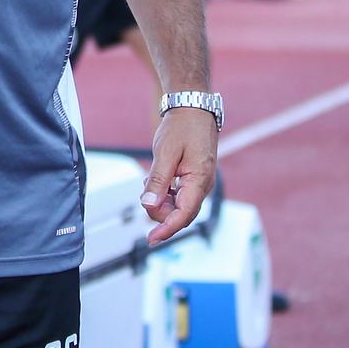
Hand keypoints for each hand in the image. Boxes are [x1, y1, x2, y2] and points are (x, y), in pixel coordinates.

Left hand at [141, 106, 218, 244]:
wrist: (193, 108)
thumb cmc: (182, 127)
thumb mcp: (165, 152)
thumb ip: (158, 180)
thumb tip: (149, 205)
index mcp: (199, 181)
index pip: (184, 215)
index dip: (166, 229)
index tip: (151, 239)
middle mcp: (202, 186)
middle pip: (180, 214)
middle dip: (159, 211)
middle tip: (145, 190)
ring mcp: (199, 183)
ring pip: (178, 206)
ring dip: (161, 200)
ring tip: (150, 179)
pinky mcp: (193, 179)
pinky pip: (178, 196)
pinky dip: (164, 193)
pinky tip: (156, 180)